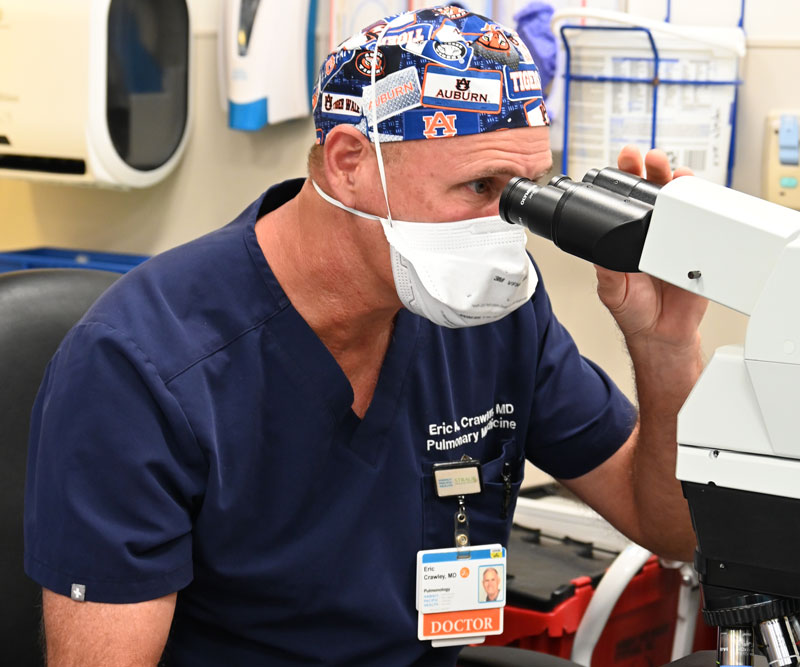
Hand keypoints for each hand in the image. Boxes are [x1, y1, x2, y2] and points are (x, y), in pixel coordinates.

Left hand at [595, 146, 708, 349]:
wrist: (662, 334)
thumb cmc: (634, 311)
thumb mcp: (611, 289)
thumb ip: (605, 271)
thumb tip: (596, 251)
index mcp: (626, 239)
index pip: (624, 203)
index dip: (623, 181)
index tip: (623, 163)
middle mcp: (650, 235)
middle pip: (652, 194)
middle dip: (650, 171)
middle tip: (647, 159)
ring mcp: (674, 240)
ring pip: (677, 204)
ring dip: (676, 183)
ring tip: (672, 170)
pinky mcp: (696, 251)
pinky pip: (702, 226)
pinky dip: (701, 210)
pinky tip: (696, 197)